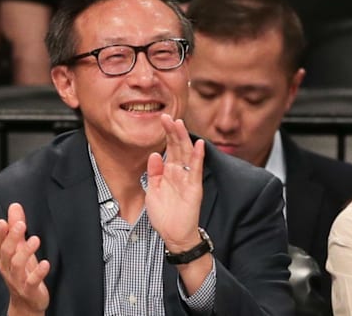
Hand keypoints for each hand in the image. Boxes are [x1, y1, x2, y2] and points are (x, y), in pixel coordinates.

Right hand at [0, 203, 50, 315]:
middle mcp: (8, 268)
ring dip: (25, 251)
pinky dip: (38, 272)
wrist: (26, 302)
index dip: (0, 233)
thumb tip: (14, 206)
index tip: (3, 222)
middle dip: (12, 237)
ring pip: (17, 265)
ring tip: (35, 239)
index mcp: (4, 257)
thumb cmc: (23, 271)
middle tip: (20, 225)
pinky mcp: (29, 289)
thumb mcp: (19, 248)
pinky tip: (45, 263)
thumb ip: (16, 227)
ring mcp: (18, 279)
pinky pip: (32, 281)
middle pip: (6, 251)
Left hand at [145, 114, 205, 251]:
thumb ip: (154, 173)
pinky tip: (198, 144)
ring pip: (186, 154)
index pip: (169, 148)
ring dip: (183, 139)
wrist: (174, 235)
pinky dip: (197, 157)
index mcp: (168, 172)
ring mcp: (187, 179)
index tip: (161, 119)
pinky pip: (196, 170)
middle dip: (172, 131)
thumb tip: (154, 154)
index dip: (166, 134)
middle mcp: (179, 172)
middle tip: (167, 116)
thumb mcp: (153, 191)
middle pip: (177, 147)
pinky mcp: (194, 188)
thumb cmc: (164, 215)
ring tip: (179, 124)